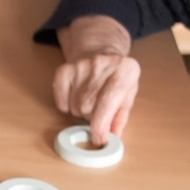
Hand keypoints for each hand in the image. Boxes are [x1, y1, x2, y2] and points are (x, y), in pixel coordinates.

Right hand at [54, 15, 138, 145]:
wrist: (99, 50)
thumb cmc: (117, 77)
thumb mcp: (128, 93)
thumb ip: (121, 115)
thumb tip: (112, 136)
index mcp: (125, 70)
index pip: (108, 103)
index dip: (101, 125)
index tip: (98, 140)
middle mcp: (103, 63)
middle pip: (89, 107)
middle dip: (92, 117)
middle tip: (98, 109)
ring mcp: (81, 65)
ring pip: (75, 106)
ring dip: (80, 111)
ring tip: (88, 100)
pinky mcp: (65, 69)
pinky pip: (61, 101)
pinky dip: (66, 105)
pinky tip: (75, 96)